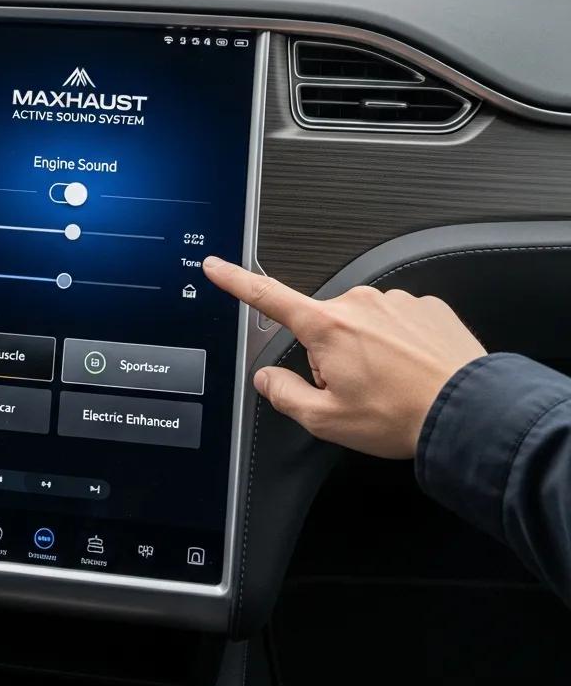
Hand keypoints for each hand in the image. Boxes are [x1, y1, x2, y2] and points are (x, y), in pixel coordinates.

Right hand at [203, 257, 485, 457]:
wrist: (469, 412)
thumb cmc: (400, 416)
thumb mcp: (326, 420)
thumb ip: (285, 395)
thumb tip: (268, 379)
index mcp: (327, 328)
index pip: (268, 297)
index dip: (237, 281)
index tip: (217, 266)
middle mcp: (359, 304)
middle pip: (324, 327)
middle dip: (331, 355)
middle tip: (358, 391)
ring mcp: (395, 302)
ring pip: (363, 326)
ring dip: (368, 351)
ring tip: (393, 386)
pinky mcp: (426, 307)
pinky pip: (397, 324)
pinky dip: (399, 347)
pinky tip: (413, 373)